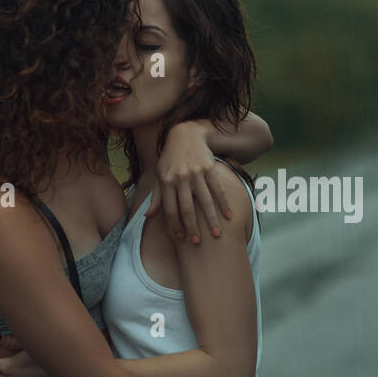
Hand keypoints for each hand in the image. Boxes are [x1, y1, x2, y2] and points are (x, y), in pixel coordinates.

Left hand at [154, 120, 235, 244]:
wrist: (186, 134)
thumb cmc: (171, 158)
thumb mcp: (159, 175)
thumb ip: (156, 196)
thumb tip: (148, 216)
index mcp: (166, 182)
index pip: (170, 210)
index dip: (175, 226)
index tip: (182, 238)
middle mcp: (180, 178)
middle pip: (187, 209)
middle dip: (193, 228)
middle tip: (198, 242)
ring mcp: (195, 173)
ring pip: (204, 201)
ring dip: (211, 220)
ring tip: (217, 234)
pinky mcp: (209, 168)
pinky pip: (218, 189)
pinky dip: (224, 204)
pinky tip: (228, 216)